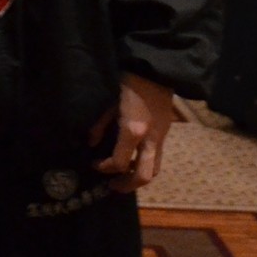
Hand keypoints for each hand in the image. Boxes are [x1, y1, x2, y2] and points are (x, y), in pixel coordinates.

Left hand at [94, 73, 176, 192]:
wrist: (155, 72)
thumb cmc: (129, 84)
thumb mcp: (109, 104)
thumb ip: (99, 126)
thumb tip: (91, 144)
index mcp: (133, 131)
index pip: (119, 163)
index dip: (104, 168)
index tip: (94, 164)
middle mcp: (149, 140)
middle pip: (143, 177)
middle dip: (127, 185)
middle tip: (113, 185)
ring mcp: (160, 139)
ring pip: (154, 170)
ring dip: (138, 177)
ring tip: (124, 175)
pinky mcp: (165, 135)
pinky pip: (157, 158)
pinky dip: (145, 165)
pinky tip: (134, 159)